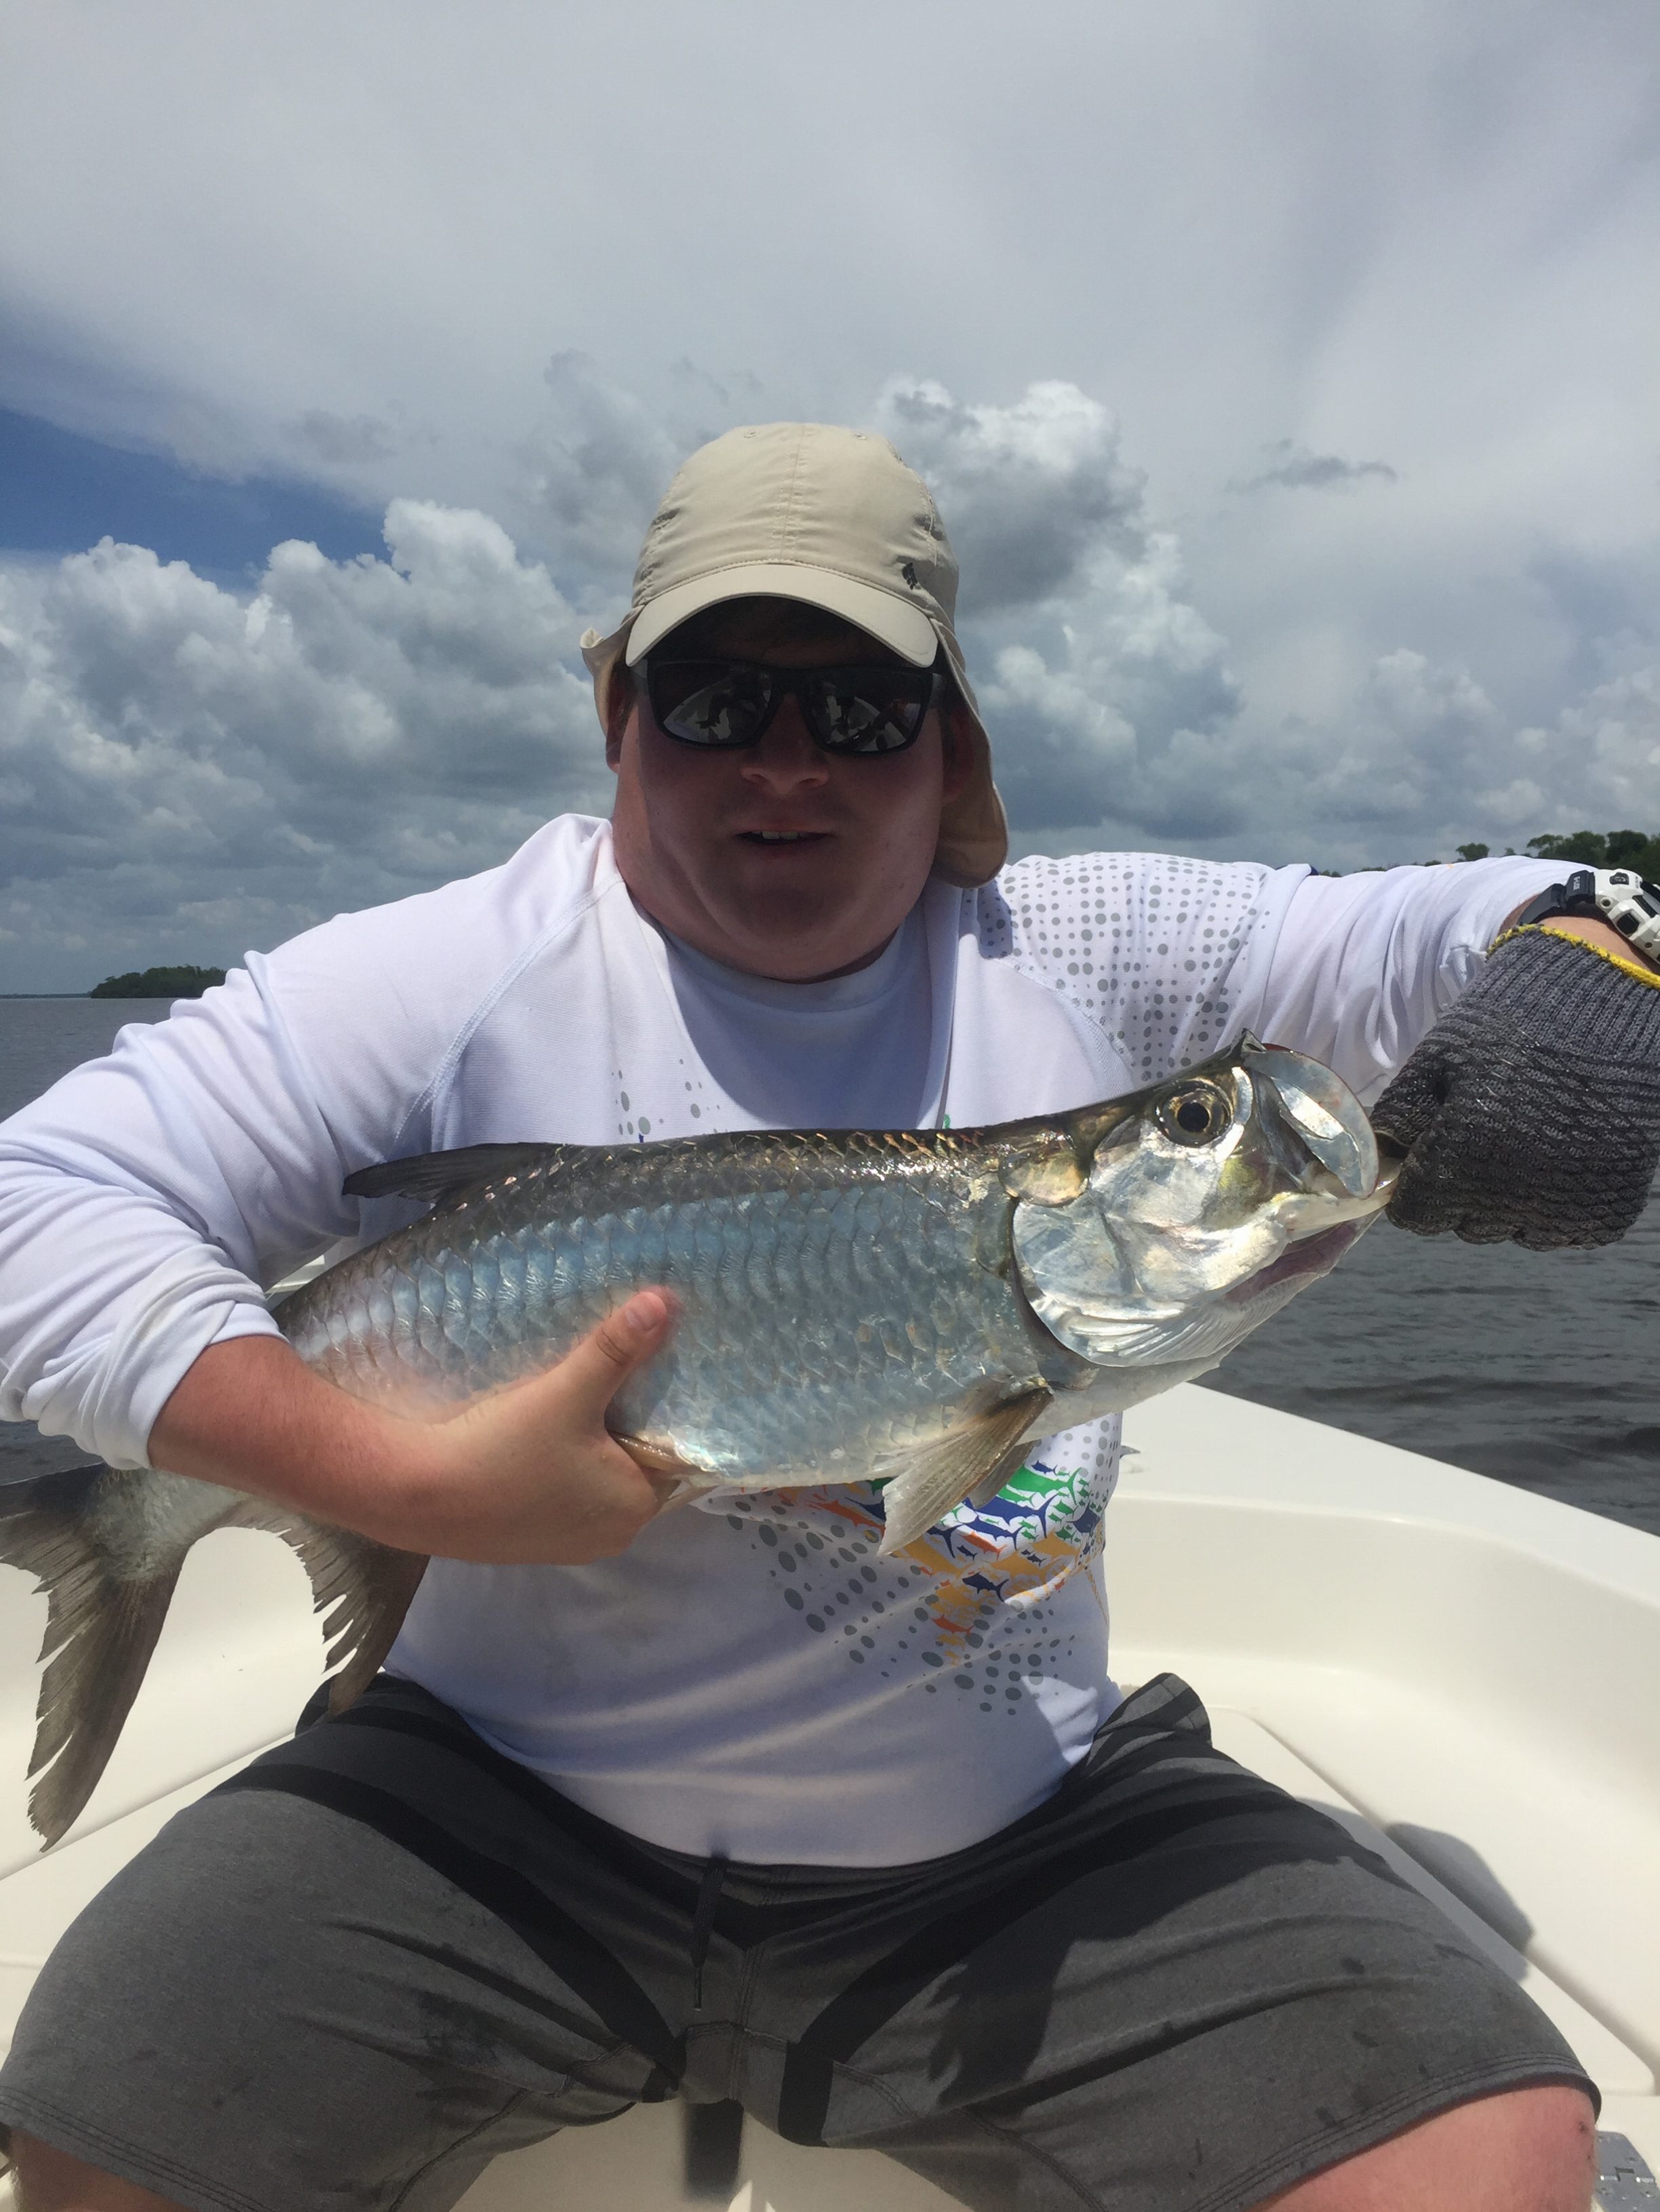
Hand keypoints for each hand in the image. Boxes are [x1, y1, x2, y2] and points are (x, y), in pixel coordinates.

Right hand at [150, 1291, 682, 1565]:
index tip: (660, 1370)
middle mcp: (612, 1536)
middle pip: (637, 1467)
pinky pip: (563, 1495)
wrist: (413, 1494)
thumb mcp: (566, 1390)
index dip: (669, 1411)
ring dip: (593, 1447)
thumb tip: (667, 1301)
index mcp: (637, 1507)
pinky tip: (544, 1433)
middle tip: (624, 1371)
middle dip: (630, 1426)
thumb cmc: (501, 1448)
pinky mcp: (528, 1541)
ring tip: (584, 1394)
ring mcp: (567, 1545)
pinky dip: (561, 1467)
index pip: (676, 1454)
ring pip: (598, 1481)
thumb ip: (618, 1347)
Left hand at [1373, 926, 1659, 1248]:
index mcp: (1465, 1158)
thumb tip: (1377, 1161)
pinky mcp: (1608, 1212)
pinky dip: (1557, 1202)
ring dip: (1510, 1200)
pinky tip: (1562, 1152)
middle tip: (1482, 1139)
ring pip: (1516, 1230)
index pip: (1417, 1215)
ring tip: (1526, 1140)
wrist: (1608, 1004)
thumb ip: (1402, 1118)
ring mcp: (1567, 1208)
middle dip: (1462, 1192)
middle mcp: (1516, 1196)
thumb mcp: (1437, 1059)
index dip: (1415, 1189)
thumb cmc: (1512, 1024)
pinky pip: (1563, 1227)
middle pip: (1467, 1225)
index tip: (1428, 1160)